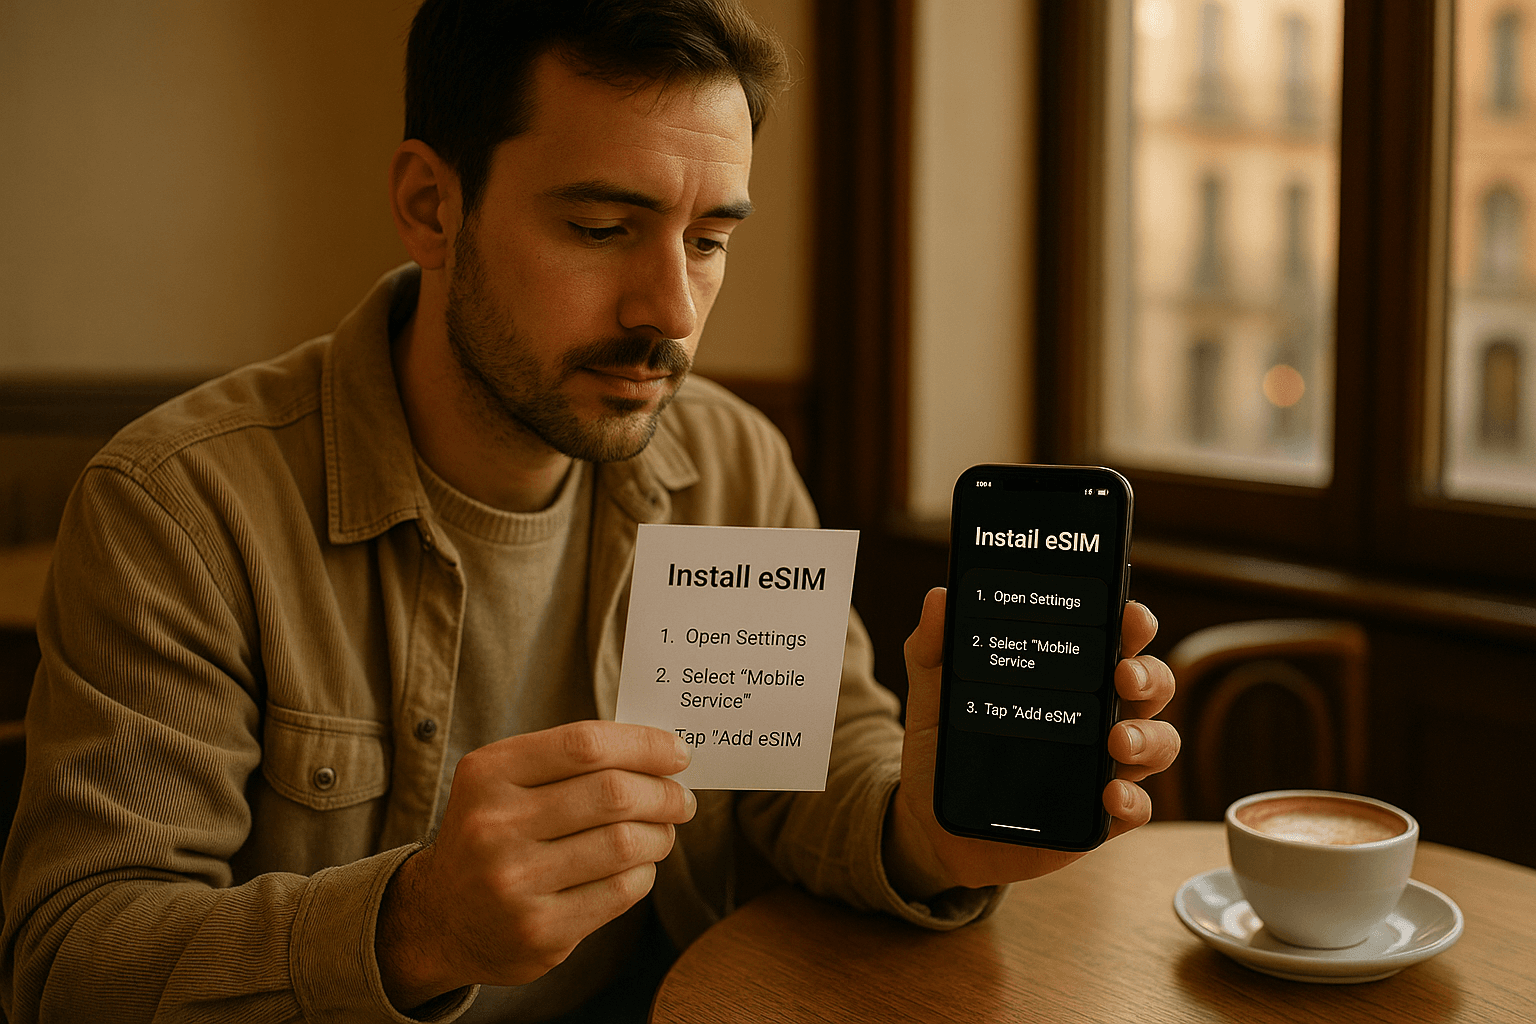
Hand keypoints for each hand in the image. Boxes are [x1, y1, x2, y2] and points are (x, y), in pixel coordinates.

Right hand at [375, 721, 695, 1008]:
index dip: (644, 744)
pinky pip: (621, 891)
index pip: (585, 744)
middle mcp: (494, 826)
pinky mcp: (538, 931)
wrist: (440, 918)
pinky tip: (638, 866)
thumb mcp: (506, 781)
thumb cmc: (494, 832)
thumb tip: (661, 752)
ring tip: (662, 832)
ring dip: (660, 834)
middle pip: (613, 794)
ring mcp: (514, 883)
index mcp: (487, 773)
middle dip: (664, 793)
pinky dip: (644, 873)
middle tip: (681, 799)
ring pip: (624, 843)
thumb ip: (571, 760)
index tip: (678, 752)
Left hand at [884, 588, 1178, 897]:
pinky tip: (1110, 795)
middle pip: (1150, 685)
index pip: (1112, 641)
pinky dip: (1132, 801)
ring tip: (1118, 741)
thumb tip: (939, 598)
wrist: (932, 826)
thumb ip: (933, 648)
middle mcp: (1095, 717)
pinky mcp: (1097, 817)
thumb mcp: (932, 697)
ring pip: (1159, 743)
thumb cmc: (943, 751)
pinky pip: (1137, 808)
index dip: (1132, 624)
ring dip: (1149, 737)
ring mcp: (1102, 768)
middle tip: (1123, 676)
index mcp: (1065, 679)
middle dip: (1150, 675)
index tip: (1130, 614)